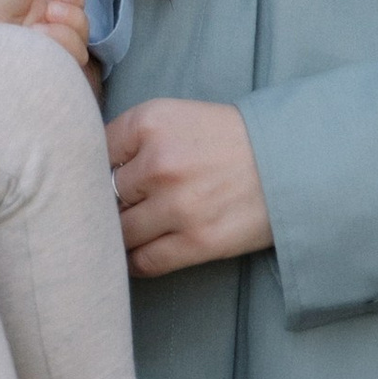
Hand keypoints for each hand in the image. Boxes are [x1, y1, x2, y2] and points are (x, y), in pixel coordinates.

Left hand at [26, 0, 95, 66]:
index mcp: (38, 10)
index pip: (75, 8)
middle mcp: (45, 33)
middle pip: (83, 28)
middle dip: (73, 15)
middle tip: (51, 12)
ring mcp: (46, 55)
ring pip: (81, 47)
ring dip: (66, 32)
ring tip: (37, 28)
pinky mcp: (49, 72)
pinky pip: (74, 61)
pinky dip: (60, 45)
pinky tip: (37, 40)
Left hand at [108, 97, 273, 276]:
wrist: (288, 163)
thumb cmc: (227, 140)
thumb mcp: (175, 117)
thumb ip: (132, 138)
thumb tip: (90, 173)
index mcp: (150, 122)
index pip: (95, 152)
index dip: (98, 167)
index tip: (109, 176)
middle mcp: (158, 162)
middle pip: (104, 194)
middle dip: (111, 201)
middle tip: (126, 203)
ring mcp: (176, 205)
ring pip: (120, 232)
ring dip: (123, 233)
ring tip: (136, 227)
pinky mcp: (196, 242)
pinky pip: (144, 261)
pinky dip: (136, 261)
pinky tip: (140, 252)